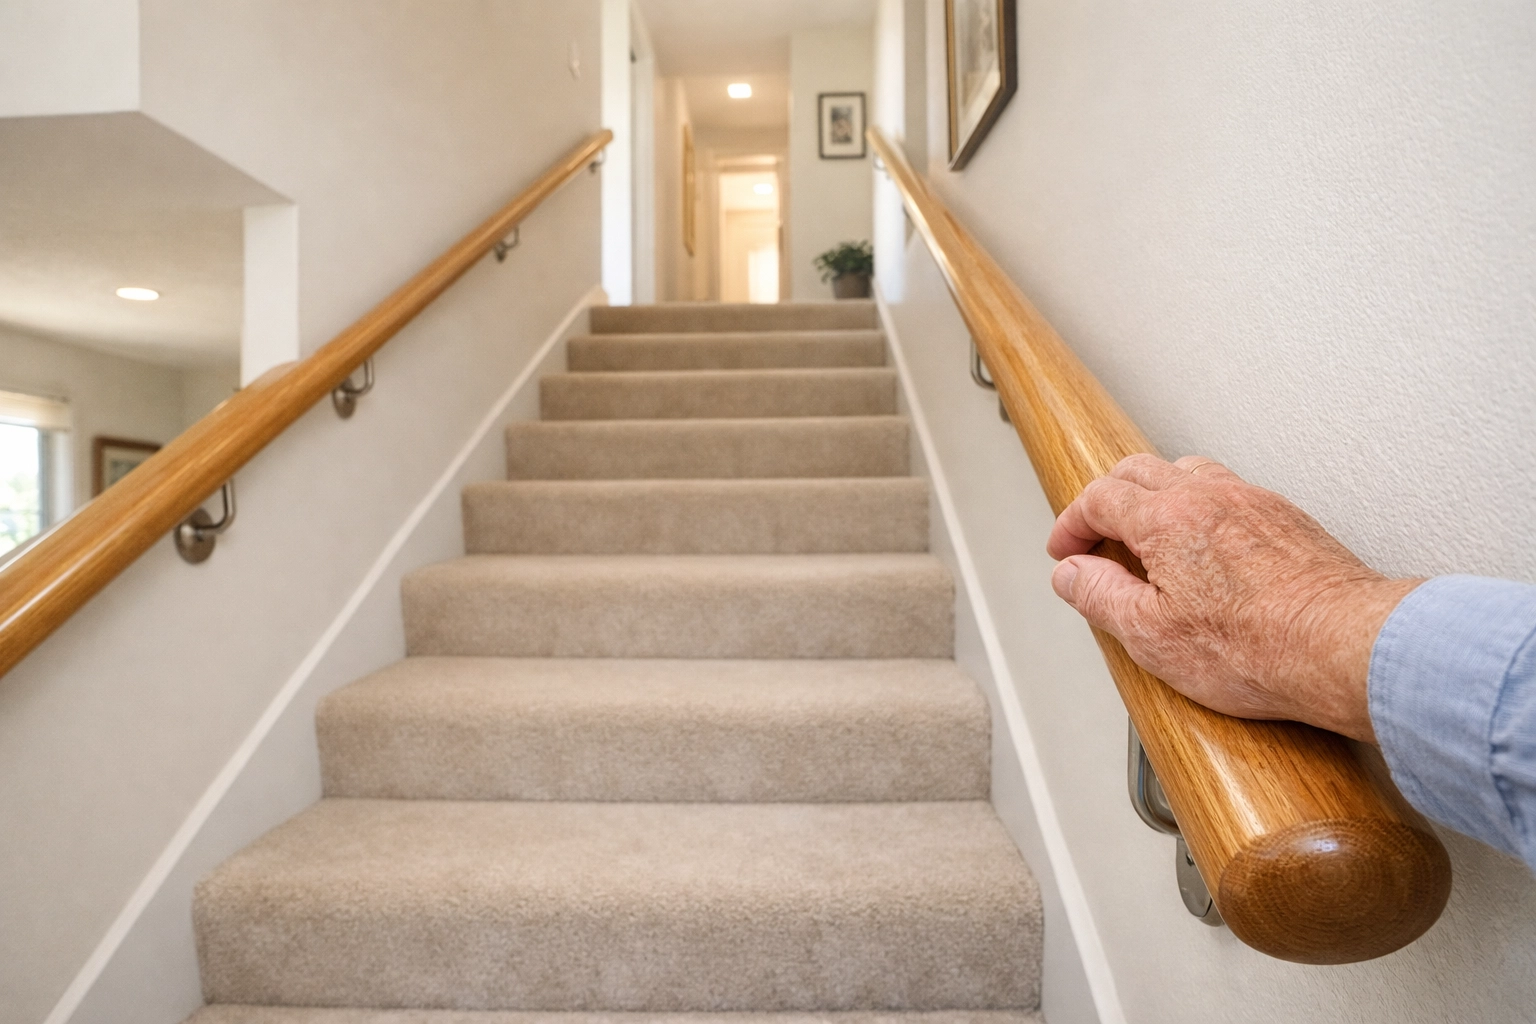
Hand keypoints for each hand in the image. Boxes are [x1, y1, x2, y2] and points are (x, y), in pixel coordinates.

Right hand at [1046, 454, 1420, 741]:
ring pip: (1188, 473)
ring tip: (1149, 536)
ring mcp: (1253, 503)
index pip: (1099, 498)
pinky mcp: (1288, 520)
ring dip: (1156, 496)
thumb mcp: (1151, 636)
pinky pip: (1230, 493)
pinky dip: (1201, 509)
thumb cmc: (1259, 649)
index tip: (1066, 551)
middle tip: (1096, 538)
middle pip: (1139, 470)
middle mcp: (1209, 497)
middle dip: (1106, 500)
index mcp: (1166, 519)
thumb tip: (1072, 575)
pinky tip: (1207, 547)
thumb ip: (1101, 596)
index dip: (1072, 524)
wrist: (1347, 649)